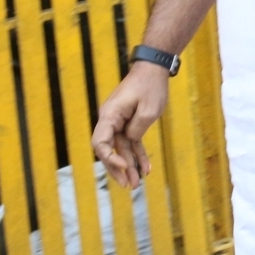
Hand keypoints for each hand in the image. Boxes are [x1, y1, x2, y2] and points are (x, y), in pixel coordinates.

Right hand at [93, 63, 169, 189]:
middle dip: (118, 169)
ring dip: (129, 166)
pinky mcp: (129, 122)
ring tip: (137, 184)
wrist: (154, 69)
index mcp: (110, 115)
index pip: (100, 143)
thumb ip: (137, 129)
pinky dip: (138, 155)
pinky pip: (131, 142)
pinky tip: (146, 169)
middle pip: (108, 150)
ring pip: (121, 149)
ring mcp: (119, 122)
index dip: (110, 158)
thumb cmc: (150, 86)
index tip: (125, 167)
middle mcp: (110, 120)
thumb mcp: (148, 110)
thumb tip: (130, 140)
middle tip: (129, 186)